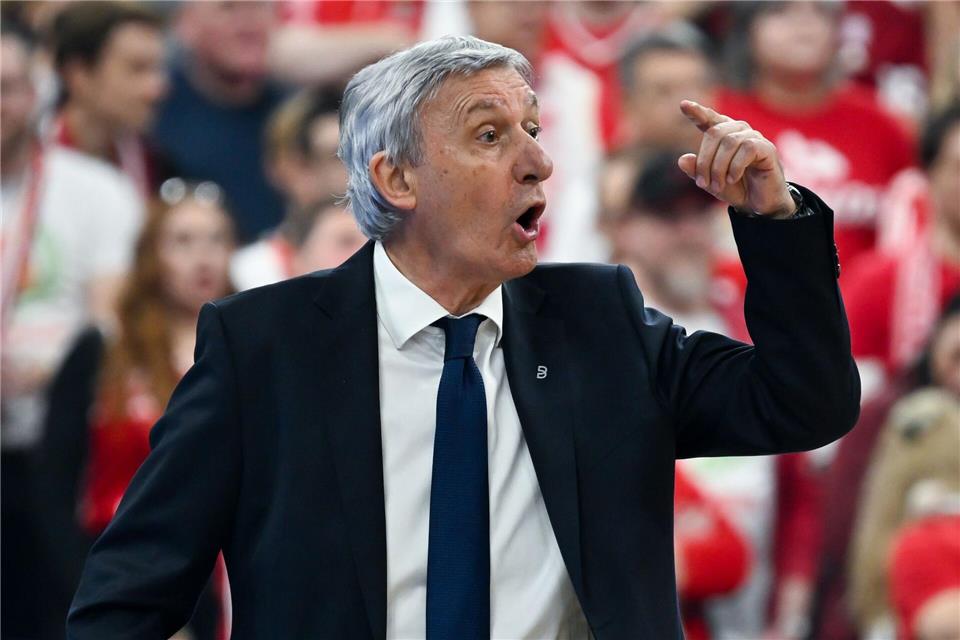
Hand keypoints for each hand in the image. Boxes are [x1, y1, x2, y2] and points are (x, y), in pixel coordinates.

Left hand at [677, 101, 795, 217]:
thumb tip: (682, 159)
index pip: (709, 119)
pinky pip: (747, 148)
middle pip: (714, 133)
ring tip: (718, 185)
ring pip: (729, 142)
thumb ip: (696, 170)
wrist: (758, 204)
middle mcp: (738, 131)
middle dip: (705, 161)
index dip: (697, 112)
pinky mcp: (767, 148)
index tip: (683, 105)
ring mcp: (754, 137)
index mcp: (722, 135)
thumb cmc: (734, 188)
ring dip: (719, 167)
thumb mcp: (710, 182)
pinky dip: (735, 166)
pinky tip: (733, 179)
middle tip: (703, 183)